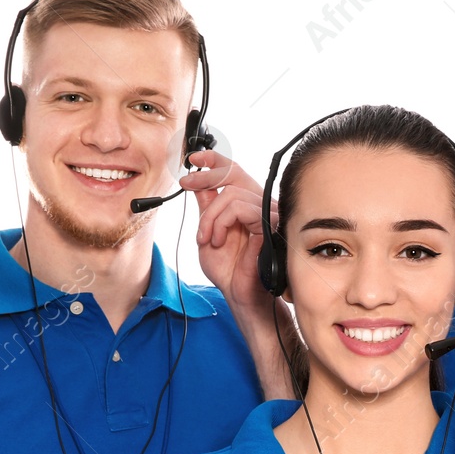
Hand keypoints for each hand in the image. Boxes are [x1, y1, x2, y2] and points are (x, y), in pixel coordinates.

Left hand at [181, 149, 276, 310]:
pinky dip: (220, 224)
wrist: (238, 294)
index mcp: (246, 205)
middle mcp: (259, 205)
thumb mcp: (208, 232)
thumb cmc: (229, 269)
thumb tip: (196, 181)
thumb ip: (206, 207)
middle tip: (186, 183)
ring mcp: (267, 214)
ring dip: (209, 217)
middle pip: (234, 172)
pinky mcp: (268, 225)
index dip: (215, 159)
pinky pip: (239, 209)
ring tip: (206, 238)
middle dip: (206, 175)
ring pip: (232, 194)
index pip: (234, 171)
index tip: (193, 158)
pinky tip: (217, 241)